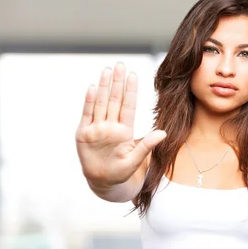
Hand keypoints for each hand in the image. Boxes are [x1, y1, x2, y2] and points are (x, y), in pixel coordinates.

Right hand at [75, 62, 165, 186]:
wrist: (103, 183)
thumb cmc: (122, 173)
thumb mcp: (136, 161)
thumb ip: (147, 146)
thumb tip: (164, 132)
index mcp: (124, 131)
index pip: (128, 106)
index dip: (130, 91)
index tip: (134, 75)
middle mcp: (111, 126)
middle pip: (114, 100)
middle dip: (117, 83)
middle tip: (120, 65)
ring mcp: (97, 129)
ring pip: (101, 103)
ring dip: (104, 87)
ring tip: (107, 70)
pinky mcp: (84, 134)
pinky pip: (87, 115)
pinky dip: (89, 102)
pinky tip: (92, 88)